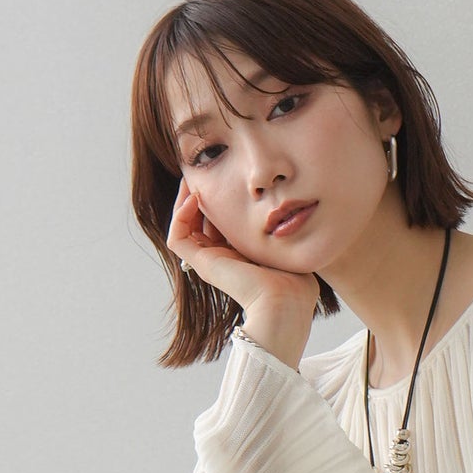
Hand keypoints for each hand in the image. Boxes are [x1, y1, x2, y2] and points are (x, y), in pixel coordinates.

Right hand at [167, 177, 320, 337]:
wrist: (286, 302)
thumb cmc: (296, 281)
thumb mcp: (287, 244)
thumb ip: (281, 227)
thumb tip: (287, 207)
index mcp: (242, 255)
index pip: (222, 222)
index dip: (220, 199)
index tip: (226, 176)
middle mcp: (223, 258)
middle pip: (200, 221)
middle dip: (201, 195)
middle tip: (204, 170)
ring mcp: (210, 262)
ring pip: (184, 226)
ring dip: (184, 201)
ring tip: (193, 178)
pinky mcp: (203, 265)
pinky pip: (177, 237)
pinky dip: (180, 215)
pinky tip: (194, 196)